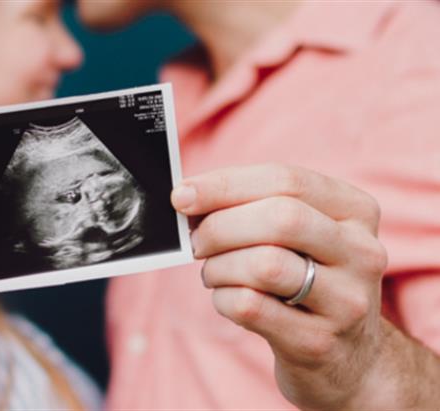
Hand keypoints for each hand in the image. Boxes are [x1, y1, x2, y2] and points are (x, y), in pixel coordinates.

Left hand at [171, 163, 388, 408]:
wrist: (349, 360)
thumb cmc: (306, 281)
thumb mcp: (300, 238)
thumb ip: (253, 207)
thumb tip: (189, 196)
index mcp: (356, 211)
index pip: (285, 180)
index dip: (224, 185)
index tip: (182, 195)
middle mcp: (362, 252)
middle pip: (280, 219)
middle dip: (220, 227)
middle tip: (196, 242)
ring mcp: (346, 301)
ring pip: (264, 265)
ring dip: (219, 267)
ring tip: (213, 273)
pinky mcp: (318, 343)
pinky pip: (251, 307)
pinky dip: (223, 299)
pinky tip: (226, 299)